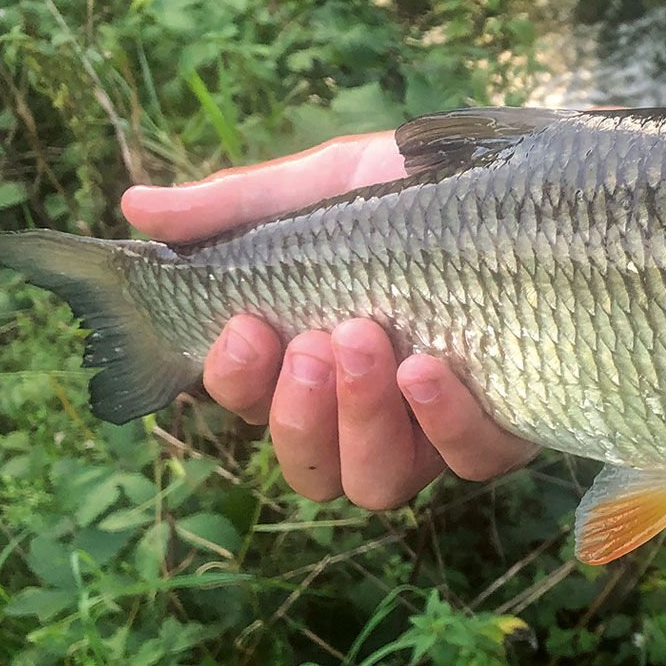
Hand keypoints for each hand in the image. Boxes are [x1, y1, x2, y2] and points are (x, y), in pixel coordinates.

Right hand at [121, 132, 536, 508]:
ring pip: (377, 484)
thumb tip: (133, 208)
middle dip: (297, 413)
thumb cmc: (423, 188)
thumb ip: (238, 206)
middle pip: (311, 467)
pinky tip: (430, 367)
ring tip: (365, 342)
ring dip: (360, 422)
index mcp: (310, 364)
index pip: (251, 406)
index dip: (234, 381)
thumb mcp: (327, 185)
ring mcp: (437, 432)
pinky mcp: (508, 429)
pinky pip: (470, 462)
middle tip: (312, 341)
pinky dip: (444, 422)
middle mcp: (369, 414)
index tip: (242, 325)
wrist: (532, 181)